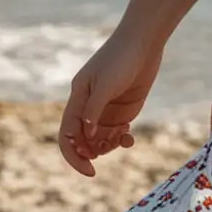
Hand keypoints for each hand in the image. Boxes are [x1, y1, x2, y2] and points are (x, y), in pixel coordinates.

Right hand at [58, 16, 164, 175]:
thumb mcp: (106, 83)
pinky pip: (117, 133)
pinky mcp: (123, 109)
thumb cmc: (122, 58)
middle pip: (82, 140)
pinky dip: (121, 140)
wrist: (144, 41)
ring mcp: (106, 108)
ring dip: (108, 146)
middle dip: (91, 152)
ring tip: (122, 137)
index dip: (73, 155)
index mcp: (78, 98)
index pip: (67, 134)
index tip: (89, 169)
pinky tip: (129, 138)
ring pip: (100, 139)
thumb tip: (87, 137)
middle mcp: (89, 106)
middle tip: (107, 151)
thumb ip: (95, 110)